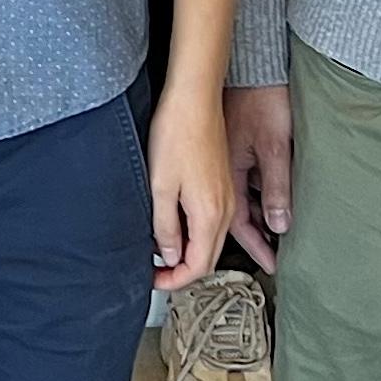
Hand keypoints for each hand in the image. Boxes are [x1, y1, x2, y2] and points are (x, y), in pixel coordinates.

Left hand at [146, 89, 234, 292]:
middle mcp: (225, 210)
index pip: (198, 266)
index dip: (175, 280)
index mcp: (210, 215)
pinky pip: (212, 221)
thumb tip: (170, 256)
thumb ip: (165, 227)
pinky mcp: (221, 184)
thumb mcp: (160, 186)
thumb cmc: (176, 135)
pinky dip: (194, 232)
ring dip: (189, 251)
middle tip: (155, 271)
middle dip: (182, 270)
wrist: (194, 100)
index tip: (154, 281)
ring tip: (161, 249)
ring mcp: (226, 197)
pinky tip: (173, 223)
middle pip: (208, 257)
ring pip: (211, 240)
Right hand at [226, 84, 293, 270]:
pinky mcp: (227, 158)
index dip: (254, 247)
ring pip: (237, 206)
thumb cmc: (258, 103)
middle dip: (253, 241)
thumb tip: (280, 224)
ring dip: (255, 223)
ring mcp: (223, 168)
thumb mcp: (273, 148)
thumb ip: (276, 189)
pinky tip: (268, 204)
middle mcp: (221, 179)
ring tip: (275, 238)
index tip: (270, 265)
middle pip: (231, 222)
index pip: (235, 228)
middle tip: (272, 259)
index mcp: (225, 180)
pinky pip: (240, 190)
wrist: (243, 70)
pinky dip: (255, 203)